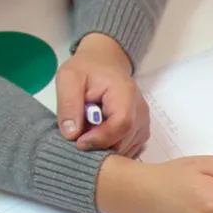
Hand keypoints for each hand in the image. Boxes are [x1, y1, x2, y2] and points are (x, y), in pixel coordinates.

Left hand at [56, 34, 149, 155]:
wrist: (105, 63)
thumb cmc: (87, 69)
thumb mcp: (68, 78)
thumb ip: (68, 104)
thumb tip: (71, 134)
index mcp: (125, 93)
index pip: (121, 124)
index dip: (100, 138)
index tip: (79, 142)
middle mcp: (140, 110)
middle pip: (123, 141)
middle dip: (99, 145)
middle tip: (79, 137)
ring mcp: (143, 122)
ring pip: (125, 149)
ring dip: (104, 148)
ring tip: (88, 132)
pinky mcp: (141, 131)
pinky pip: (128, 149)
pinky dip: (111, 148)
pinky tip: (98, 136)